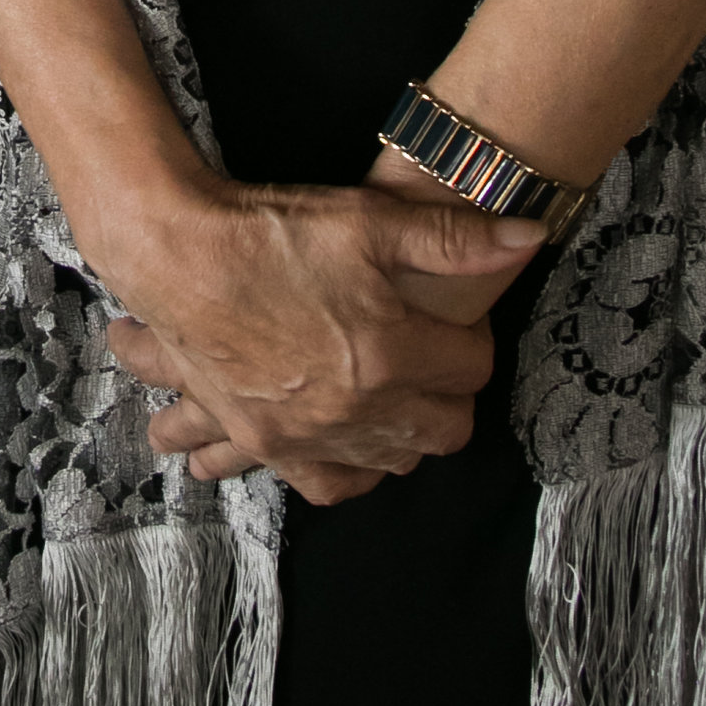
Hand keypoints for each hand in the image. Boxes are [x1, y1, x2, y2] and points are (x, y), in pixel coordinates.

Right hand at [91, 171, 542, 508]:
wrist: (175, 256)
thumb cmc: (271, 232)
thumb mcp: (366, 219)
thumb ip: (453, 238)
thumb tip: (530, 239)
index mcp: (389, 353)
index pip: (472, 366)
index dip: (473, 339)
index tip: (457, 319)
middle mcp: (357, 408)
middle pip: (443, 428)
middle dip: (449, 393)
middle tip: (434, 356)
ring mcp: (311, 434)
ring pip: (391, 462)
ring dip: (407, 433)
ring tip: (400, 397)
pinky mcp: (268, 444)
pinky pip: (326, 486)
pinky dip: (348, 473)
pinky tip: (354, 451)